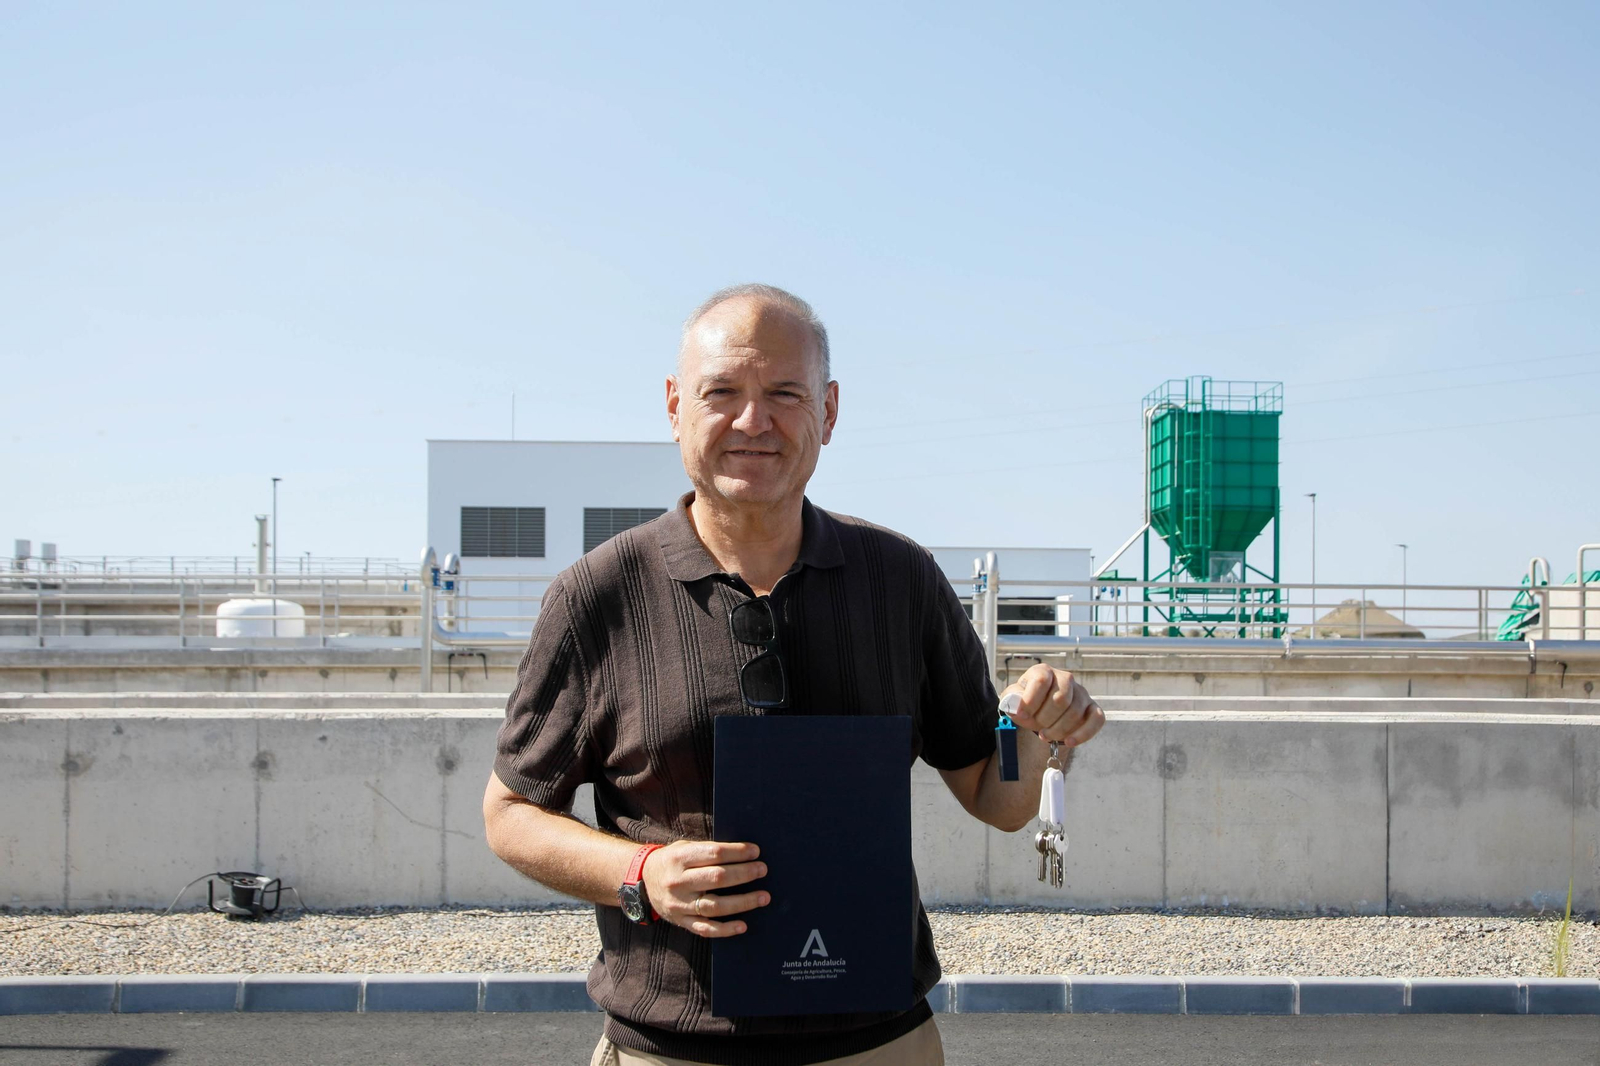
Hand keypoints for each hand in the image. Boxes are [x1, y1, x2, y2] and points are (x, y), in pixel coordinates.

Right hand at [642, 840, 769, 937]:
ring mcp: (680, 904)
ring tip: (763, 897)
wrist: (643, 882)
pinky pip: (705, 929)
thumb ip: (707, 850)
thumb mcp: (683, 847)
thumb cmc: (672, 861)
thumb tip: (743, 853)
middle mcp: (678, 882)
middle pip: (717, 878)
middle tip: (762, 870)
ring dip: (742, 902)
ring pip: (715, 906)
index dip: (737, 852)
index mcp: (679, 858)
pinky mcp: (682, 921)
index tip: (755, 851)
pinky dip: (725, 929)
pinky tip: (743, 925)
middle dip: (744, 874)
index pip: (714, 854)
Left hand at [1001, 663, 1103, 748]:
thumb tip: (1018, 710)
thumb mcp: (1015, 699)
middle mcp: (1065, 678)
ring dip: (1058, 730)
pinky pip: (1097, 719)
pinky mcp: (1093, 708)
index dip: (1031, 700)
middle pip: (1060, 699)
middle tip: (1036, 728)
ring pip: (1075, 712)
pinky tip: (1069, 742)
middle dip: (1045, 719)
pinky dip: (1083, 733)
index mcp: (1043, 671)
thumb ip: (1012, 702)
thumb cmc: (1028, 703)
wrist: (1042, 711)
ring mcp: (1081, 693)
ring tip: (1045, 736)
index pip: (1041, 680)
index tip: (1021, 716)